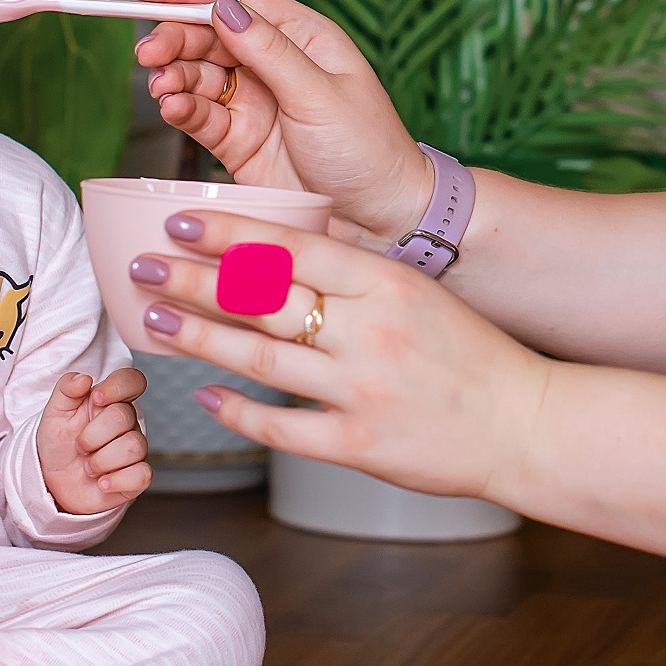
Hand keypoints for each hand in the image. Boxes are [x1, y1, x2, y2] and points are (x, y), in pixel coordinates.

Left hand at [35, 367, 151, 512]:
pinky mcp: (137, 478)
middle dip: (93, 435)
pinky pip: (142, 475)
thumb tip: (84, 378)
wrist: (55, 483)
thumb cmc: (60, 445)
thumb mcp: (55, 414)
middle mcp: (127, 424)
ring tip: (88, 467)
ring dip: (101, 461)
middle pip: (124, 416)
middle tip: (80, 445)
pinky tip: (102, 482)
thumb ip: (66, 389)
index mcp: (111, 402)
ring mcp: (134, 451)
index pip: (132, 380)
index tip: (96, 398)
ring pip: (133, 447)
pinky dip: (117, 481)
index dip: (118, 386)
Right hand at [128, 0, 431, 246]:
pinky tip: (173, 108)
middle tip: (148, 52)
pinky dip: (180, 108)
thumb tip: (224, 5)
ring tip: (160, 87)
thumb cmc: (368, 150)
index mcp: (302, 36)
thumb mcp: (320, 95)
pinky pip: (199, 115)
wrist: (379, 221)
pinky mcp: (238, 140)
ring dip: (173, 74)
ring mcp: (254, 101)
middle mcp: (273, 62)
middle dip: (172, 37)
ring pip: (197, 73)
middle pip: (207, 33)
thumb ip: (269, 51)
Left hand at [130, 212, 550, 503]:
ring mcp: (361, 390)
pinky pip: (281, 427)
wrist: (525, 421)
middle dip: (191, 279)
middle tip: (140, 266)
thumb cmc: (470, 351)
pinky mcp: (359, 444)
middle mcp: (367, 332)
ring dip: (198, 338)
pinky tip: (203, 395)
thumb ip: (353, 275)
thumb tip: (278, 252)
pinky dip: (237, 411)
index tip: (177, 220)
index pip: (289, 246)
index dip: (227, 232)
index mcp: (384, 283)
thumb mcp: (416, 292)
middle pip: (261, 298)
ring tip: (154, 321)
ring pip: (259, 358)